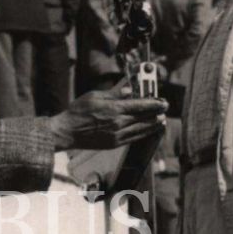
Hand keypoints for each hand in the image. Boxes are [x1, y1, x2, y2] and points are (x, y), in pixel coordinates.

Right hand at [49, 89, 165, 151]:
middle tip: (165, 108)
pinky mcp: (114, 144)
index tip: (162, 101)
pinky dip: (144, 134)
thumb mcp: (94, 96)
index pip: (139, 105)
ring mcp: (117, 135)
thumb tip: (128, 90)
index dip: (153, 103)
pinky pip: (134, 138)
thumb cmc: (78, 112)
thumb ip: (113, 93)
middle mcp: (118, 123)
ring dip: (153, 124)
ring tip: (162, 120)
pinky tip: (149, 131)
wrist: (67, 132)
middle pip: (143, 117)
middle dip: (156, 112)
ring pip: (141, 129)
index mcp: (113, 109)